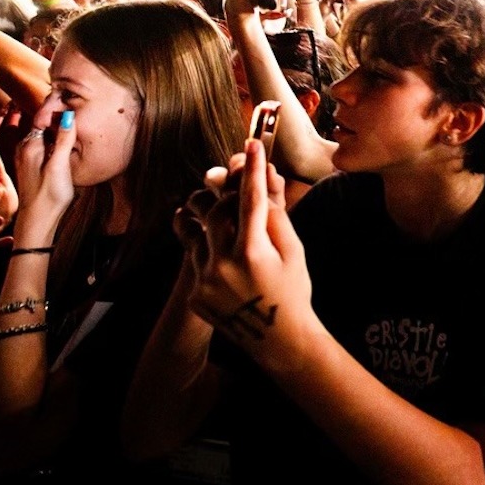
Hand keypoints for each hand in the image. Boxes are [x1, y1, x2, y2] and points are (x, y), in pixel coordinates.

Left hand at [12, 109, 78, 245]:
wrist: (38, 219)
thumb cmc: (49, 194)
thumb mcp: (59, 165)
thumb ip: (64, 140)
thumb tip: (68, 115)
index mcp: (30, 145)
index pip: (43, 117)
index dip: (55, 107)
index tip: (66, 98)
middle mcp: (26, 148)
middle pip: (41, 124)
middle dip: (52, 113)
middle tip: (67, 101)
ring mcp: (28, 157)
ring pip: (41, 134)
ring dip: (52, 126)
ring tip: (68, 116)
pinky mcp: (33, 166)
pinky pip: (42, 144)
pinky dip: (51, 138)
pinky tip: (63, 141)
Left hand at [175, 140, 313, 358]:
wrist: (277, 339)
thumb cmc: (293, 290)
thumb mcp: (293, 251)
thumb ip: (275, 215)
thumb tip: (265, 180)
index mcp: (254, 253)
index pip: (250, 199)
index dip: (252, 170)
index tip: (252, 145)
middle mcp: (223, 265)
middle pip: (216, 210)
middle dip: (226, 194)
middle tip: (236, 188)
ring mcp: (204, 281)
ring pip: (195, 231)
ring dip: (206, 215)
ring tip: (213, 209)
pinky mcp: (194, 293)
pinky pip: (192, 256)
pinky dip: (202, 244)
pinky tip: (211, 241)